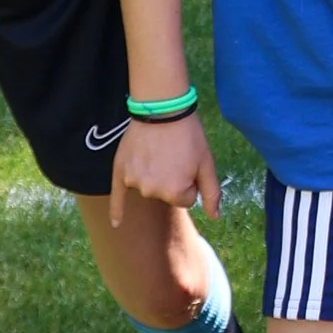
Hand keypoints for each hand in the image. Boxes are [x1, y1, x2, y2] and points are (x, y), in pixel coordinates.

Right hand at [109, 109, 220, 227]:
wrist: (162, 108)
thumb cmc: (189, 136)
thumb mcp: (207, 163)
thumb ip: (212, 193)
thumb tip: (214, 217)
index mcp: (175, 193)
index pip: (187, 199)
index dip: (190, 180)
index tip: (187, 162)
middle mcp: (152, 192)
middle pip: (167, 194)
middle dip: (172, 178)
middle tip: (172, 154)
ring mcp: (134, 182)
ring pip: (149, 187)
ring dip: (154, 175)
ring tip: (157, 151)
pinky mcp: (120, 172)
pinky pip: (117, 197)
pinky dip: (117, 210)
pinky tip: (117, 223)